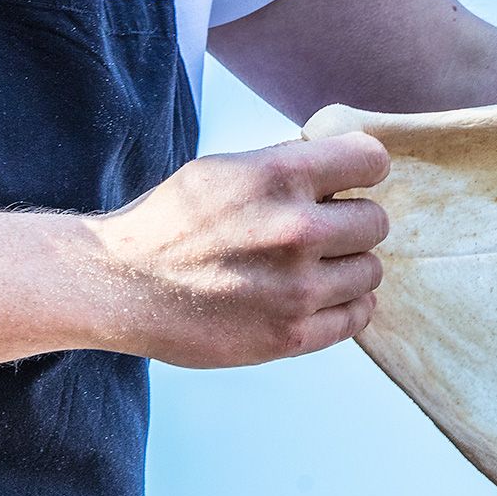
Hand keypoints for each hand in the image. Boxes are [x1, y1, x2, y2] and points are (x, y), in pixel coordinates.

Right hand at [89, 132, 390, 367]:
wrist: (120, 286)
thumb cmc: (172, 223)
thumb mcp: (225, 169)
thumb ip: (287, 166)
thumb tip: (347, 163)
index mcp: (279, 176)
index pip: (373, 160)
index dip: (362, 170)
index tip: (347, 182)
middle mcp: (295, 229)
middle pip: (376, 221)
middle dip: (351, 223)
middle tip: (320, 232)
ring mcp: (296, 287)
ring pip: (371, 271)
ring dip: (348, 267)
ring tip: (311, 266)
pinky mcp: (290, 335)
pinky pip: (357, 316)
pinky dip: (347, 305)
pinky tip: (320, 296)